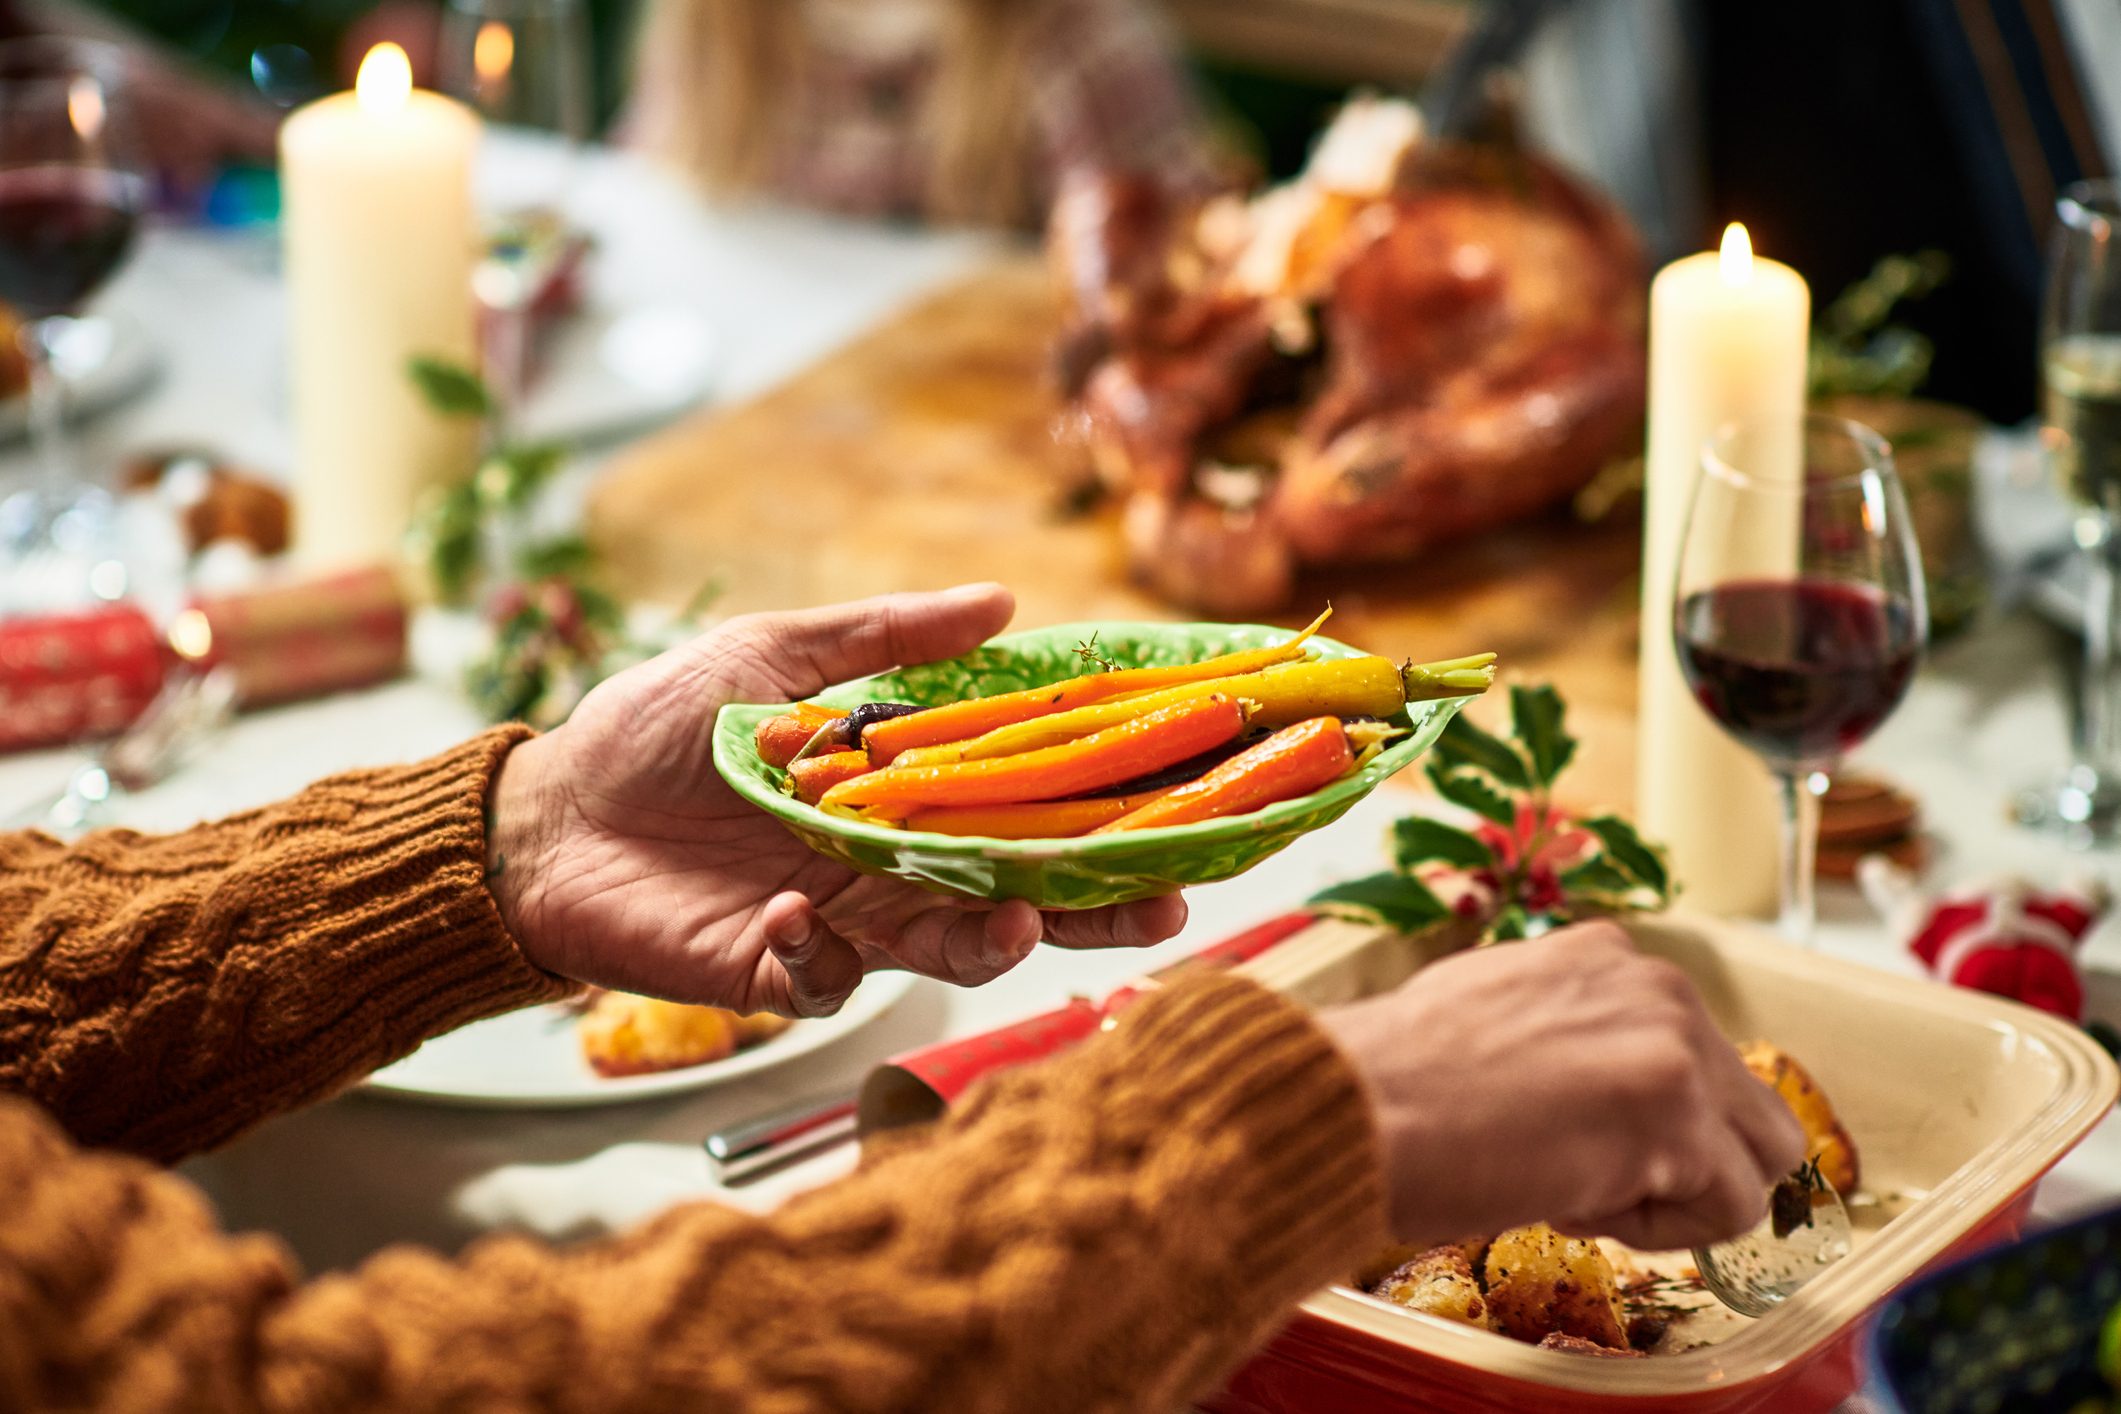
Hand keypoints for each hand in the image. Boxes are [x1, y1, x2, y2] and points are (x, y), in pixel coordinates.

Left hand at [484, 585, 1187, 1016]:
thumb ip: (887, 636)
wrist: (546, 809)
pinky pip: (825, 983)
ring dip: (988, 941)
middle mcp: (889, 865)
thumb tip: (1004, 600)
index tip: (1174, 811)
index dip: (1098, 817)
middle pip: (1017, 893)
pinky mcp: (772, 972)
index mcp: (903, 794)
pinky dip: (820, 957)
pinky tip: (795, 914)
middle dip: (1091, 907)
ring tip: (1011, 922)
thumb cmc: (658, 724)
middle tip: (1160, 907)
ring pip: (945, 948)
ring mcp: (838, 924)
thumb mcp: (775, 652)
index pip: (1023, 809)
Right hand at [1321, 921, 1805, 1250]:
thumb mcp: (1496, 1014)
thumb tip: (1601, 1090)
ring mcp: (1674, 1045)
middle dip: (1689, 1161)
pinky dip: (1659, 1232)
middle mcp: (1654, 984)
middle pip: (1751, 1108)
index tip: (1574, 1139)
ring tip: (1579, 1188)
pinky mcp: (1678, 1116)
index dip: (1644, 1121)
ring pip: (1757, 1160)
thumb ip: (1572, 1033)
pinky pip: (1728, 1210)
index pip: (1691, 1053)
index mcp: (1607, 955)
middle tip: (1590, 1176)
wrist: (1354, 1105)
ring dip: (1680, 1197)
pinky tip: (1571, 1199)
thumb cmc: (1392, 1080)